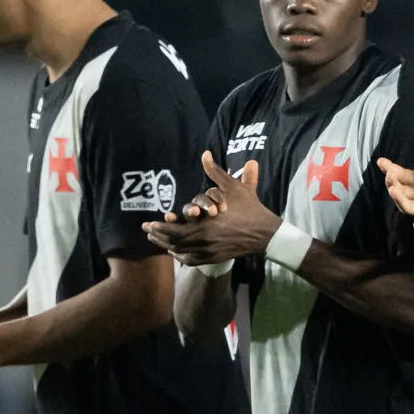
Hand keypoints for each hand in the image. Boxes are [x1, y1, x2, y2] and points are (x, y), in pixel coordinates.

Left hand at [143, 153, 280, 265]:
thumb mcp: (234, 188)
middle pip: (173, 241)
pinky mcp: (216, 257)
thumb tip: (205, 154)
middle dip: (158, 236)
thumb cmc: (250, 209)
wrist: (266, 233)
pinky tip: (175, 252)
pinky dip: (181, 256)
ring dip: (166, 246)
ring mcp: (210, 251)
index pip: (174, 229)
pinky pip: (192, 260)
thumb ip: (216, 172)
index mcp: (205, 223)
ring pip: (181, 251)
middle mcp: (204, 239)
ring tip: (156, 240)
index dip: (160, 226)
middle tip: (147, 231)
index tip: (149, 223)